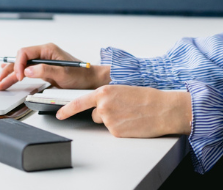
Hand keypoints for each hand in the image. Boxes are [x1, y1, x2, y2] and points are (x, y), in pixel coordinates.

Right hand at [0, 42, 110, 90]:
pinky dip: (16, 74)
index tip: (18, 77)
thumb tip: (27, 70)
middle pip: (20, 59)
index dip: (18, 64)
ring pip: (21, 66)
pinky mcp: (43, 68)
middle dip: (8, 70)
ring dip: (10, 74)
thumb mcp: (63, 73)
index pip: (25, 53)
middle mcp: (43, 53)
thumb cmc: (80, 75)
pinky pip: (26, 70)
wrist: (90, 80)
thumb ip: (45, 70)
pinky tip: (8, 76)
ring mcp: (42, 61)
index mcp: (47, 49)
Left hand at [56, 85, 191, 137]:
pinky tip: (132, 122)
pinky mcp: (116, 132)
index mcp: (104, 91)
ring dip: (115, 121)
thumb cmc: (147, 97)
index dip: (67, 109)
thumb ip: (108, 96)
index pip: (79, 102)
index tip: (59, 114)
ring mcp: (109, 120)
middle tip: (124, 109)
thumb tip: (99, 106)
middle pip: (95, 114)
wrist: (163, 109)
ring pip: (105, 123)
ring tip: (131, 114)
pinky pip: (114, 131)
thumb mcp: (123, 90)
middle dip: (106, 113)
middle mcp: (103, 106)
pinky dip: (122, 128)